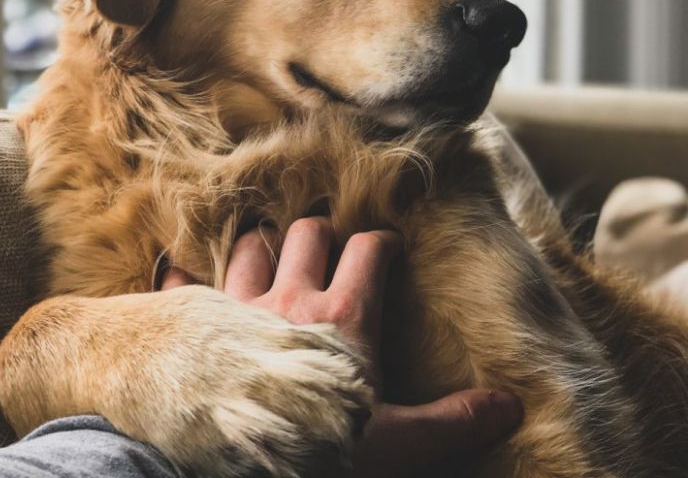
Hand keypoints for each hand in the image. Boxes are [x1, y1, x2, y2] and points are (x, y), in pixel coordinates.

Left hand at [160, 217, 522, 476]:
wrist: (238, 466)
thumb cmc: (320, 451)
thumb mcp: (397, 444)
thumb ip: (451, 421)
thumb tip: (510, 405)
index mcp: (342, 317)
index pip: (368, 252)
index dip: (382, 242)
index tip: (388, 247)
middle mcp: (289, 298)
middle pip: (307, 233)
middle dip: (320, 233)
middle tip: (326, 248)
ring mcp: (236, 306)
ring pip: (250, 246)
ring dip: (260, 245)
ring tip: (268, 254)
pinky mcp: (196, 323)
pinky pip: (183, 281)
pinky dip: (183, 274)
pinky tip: (178, 269)